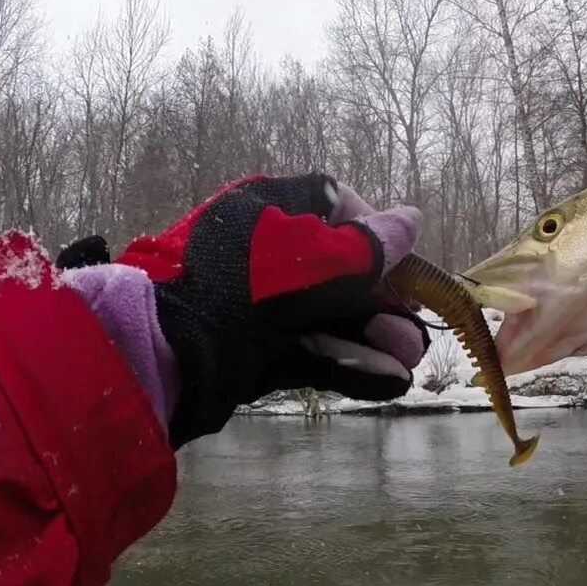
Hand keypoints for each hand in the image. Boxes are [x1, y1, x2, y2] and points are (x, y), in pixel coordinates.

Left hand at [111, 174, 428, 446]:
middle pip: (338, 270)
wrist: (170, 354)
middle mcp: (262, 252)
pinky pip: (308, 351)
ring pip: (327, 317)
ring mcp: (255, 306)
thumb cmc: (254, 286)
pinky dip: (347, 365)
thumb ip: (373, 245)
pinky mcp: (251, 352)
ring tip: (409, 363)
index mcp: (268, 208)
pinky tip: (388, 382)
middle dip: (383, 302)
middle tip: (416, 329)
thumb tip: (412, 219)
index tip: (402, 260)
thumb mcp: (323, 259)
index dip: (375, 229)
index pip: (333, 203)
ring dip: (374, 339)